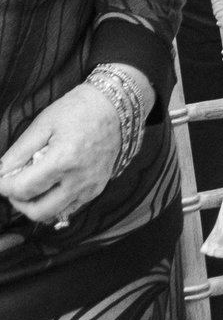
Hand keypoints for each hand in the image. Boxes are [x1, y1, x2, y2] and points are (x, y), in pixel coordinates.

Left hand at [0, 83, 126, 227]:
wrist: (115, 105)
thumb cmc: (78, 109)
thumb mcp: (43, 124)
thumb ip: (18, 152)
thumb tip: (0, 172)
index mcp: (64, 160)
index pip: (23, 188)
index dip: (3, 186)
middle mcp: (79, 179)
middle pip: (38, 211)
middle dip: (18, 201)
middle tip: (14, 185)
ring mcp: (91, 186)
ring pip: (54, 214)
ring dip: (36, 205)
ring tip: (32, 185)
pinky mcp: (98, 188)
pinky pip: (70, 207)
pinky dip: (54, 202)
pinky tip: (51, 185)